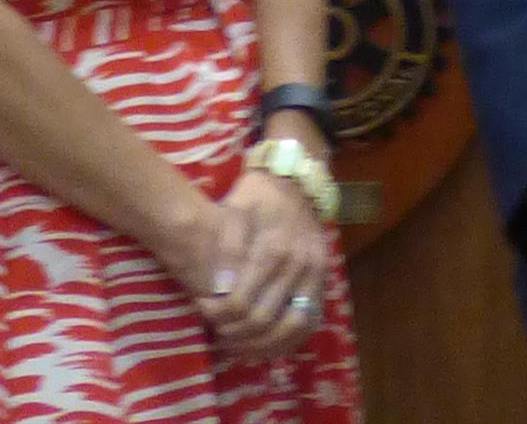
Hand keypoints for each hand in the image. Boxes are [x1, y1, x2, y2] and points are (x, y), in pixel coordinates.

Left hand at [198, 169, 331, 357]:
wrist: (295, 182)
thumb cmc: (258, 196)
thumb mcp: (234, 210)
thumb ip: (227, 248)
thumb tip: (219, 289)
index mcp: (274, 248)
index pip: (242, 299)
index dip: (218, 312)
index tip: (202, 307)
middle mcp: (300, 266)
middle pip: (264, 319)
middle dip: (234, 331)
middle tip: (215, 329)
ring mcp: (317, 277)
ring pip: (291, 329)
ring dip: (261, 345)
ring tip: (236, 344)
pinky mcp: (324, 283)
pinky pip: (309, 324)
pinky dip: (287, 341)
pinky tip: (264, 345)